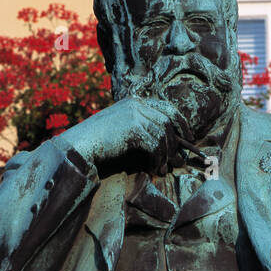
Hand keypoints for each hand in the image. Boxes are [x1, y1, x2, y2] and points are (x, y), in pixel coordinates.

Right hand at [62, 96, 189, 174]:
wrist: (81, 144)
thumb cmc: (101, 142)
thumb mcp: (123, 129)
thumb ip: (143, 129)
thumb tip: (170, 146)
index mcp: (135, 101)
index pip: (167, 108)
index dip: (181, 123)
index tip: (188, 137)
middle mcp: (137, 105)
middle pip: (168, 122)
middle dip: (176, 143)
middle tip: (179, 160)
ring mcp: (135, 115)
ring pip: (163, 135)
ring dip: (165, 155)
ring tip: (162, 169)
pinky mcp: (133, 129)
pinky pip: (155, 146)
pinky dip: (156, 160)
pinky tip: (152, 169)